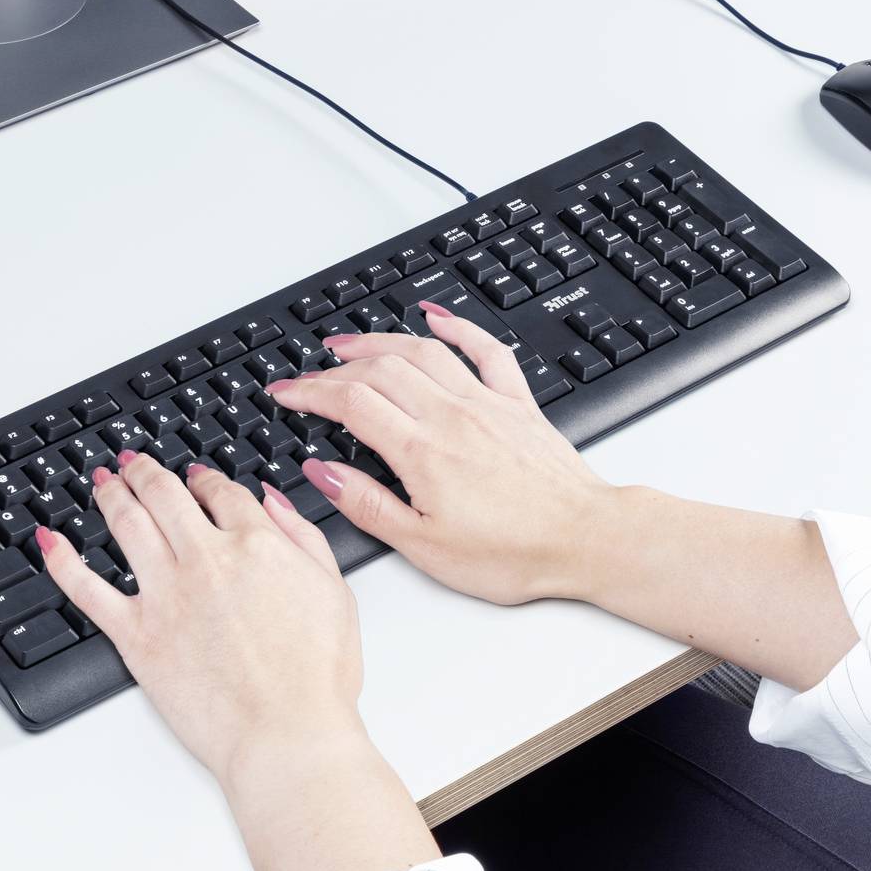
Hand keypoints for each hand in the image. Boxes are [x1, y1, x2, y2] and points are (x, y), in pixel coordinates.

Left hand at [39, 454, 361, 782]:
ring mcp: (166, 594)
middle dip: (145, 471)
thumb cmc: (316, 677)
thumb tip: (273, 500)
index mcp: (256, 544)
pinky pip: (87, 589)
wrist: (287, 734)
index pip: (220, 492)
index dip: (204, 478)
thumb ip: (303, 536)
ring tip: (102, 481)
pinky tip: (52, 541)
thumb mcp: (335, 591)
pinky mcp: (135, 635)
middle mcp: (205, 558)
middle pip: (164, 495)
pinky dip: (64, 561)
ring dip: (110, 494)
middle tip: (133, 462)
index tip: (195, 477)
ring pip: (126, 524)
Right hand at [262, 301, 618, 605]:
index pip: (351, 403)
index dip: (310, 393)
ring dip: (380, 339)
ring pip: (424, 351)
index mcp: (423, 451)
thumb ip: (367, 504)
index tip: (285, 394)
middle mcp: (452, 416)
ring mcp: (486, 404)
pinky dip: (458, 327)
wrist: (585, 539)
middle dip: (335, 366)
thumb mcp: (424, 546)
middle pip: (380, 369)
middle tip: (307, 374)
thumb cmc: (513, 553)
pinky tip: (436, 317)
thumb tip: (322, 473)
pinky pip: (486, 351)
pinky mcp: (518, 404)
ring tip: (349, 343)